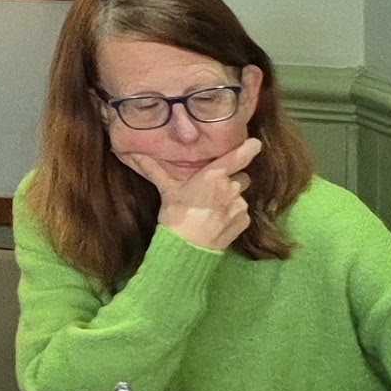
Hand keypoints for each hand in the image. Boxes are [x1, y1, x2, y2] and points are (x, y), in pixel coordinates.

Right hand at [149, 136, 255, 256]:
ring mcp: (240, 205)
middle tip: (214, 189)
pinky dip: (233, 213)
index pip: (239, 157)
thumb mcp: (166, 190)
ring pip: (240, 195)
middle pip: (240, 176)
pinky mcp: (244, 221)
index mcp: (214, 175)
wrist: (187, 247)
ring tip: (213, 208)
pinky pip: (242, 212)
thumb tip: (135, 155)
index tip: (255, 143)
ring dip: (231, 198)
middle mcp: (231, 187)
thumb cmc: (176, 215)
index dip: (249, 148)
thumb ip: (154, 170)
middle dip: (231, 180)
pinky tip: (218, 220)